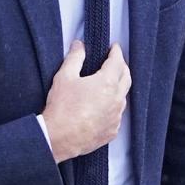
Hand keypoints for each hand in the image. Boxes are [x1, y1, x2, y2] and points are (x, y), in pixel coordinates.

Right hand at [42, 41, 131, 162]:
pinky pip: (117, 115)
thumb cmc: (62, 108)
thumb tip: (79, 46)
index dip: (116, 52)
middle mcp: (116, 99)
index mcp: (107, 83)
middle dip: (122, 67)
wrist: (58, 138)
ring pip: (123, 97)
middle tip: (115, 62)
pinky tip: (105, 106)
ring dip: (119, 87)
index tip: (115, 48)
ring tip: (110, 83)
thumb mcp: (64, 77)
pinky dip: (114, 107)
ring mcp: (116, 116)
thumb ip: (74, 58)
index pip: (117, 62)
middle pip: (126, 77)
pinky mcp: (112, 130)